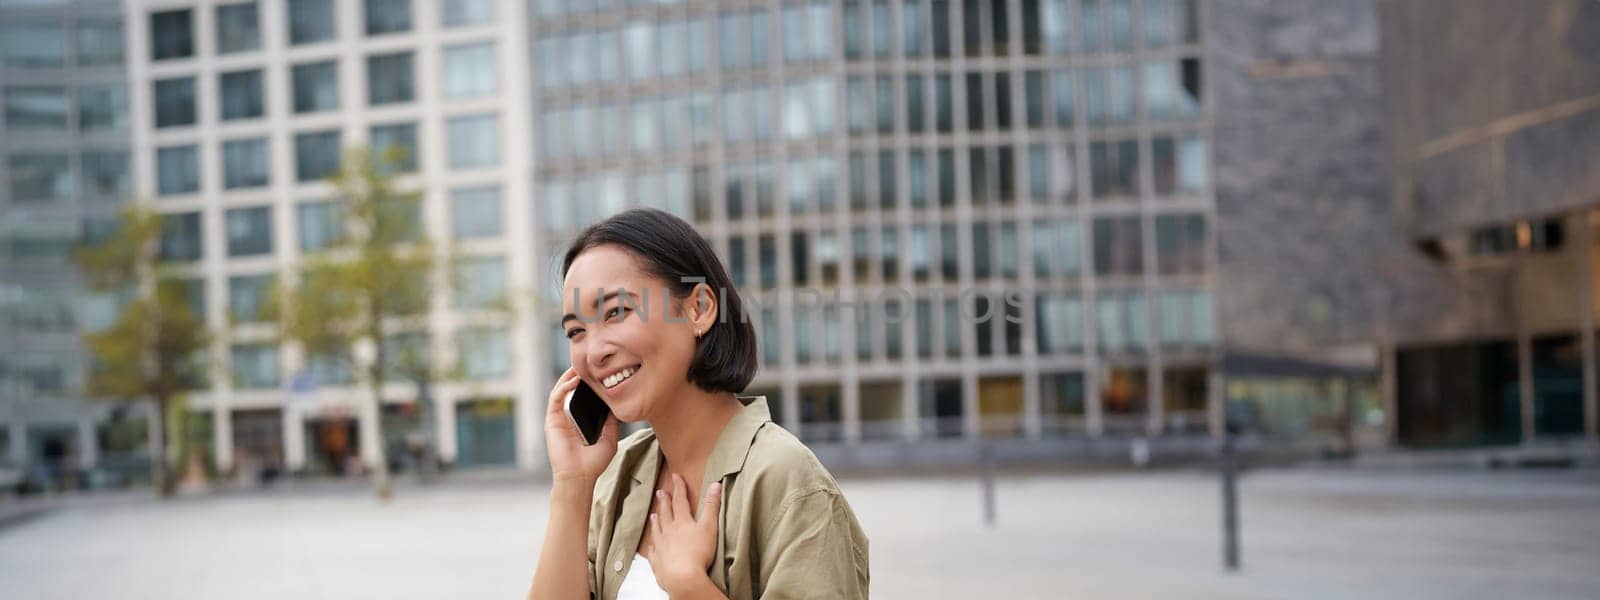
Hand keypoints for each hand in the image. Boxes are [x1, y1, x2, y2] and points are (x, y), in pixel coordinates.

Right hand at [543, 367, 619, 484]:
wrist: (580, 477)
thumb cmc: (594, 463)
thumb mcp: (609, 438)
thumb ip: (611, 421)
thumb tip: (617, 404)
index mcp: (580, 421)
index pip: (583, 397)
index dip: (589, 383)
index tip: (600, 371)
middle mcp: (568, 417)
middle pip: (570, 390)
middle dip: (578, 375)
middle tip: (588, 362)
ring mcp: (558, 418)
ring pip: (560, 390)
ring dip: (569, 376)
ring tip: (580, 366)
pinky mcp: (551, 421)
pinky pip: (555, 399)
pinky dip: (563, 387)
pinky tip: (574, 380)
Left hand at [645, 473, 722, 593]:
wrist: (683, 577)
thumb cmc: (698, 553)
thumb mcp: (709, 527)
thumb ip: (712, 506)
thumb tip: (715, 485)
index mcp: (682, 522)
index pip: (680, 501)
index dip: (679, 488)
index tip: (675, 477)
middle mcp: (669, 532)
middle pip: (666, 513)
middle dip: (664, 502)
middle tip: (661, 492)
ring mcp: (661, 547)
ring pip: (657, 531)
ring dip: (656, 521)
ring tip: (653, 515)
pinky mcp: (658, 562)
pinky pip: (653, 552)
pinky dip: (652, 547)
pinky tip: (651, 545)